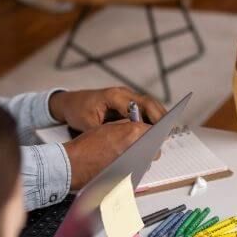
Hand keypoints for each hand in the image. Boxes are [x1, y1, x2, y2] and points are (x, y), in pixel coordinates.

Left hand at [49, 87, 167, 131]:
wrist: (68, 102)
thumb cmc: (77, 110)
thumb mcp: (89, 124)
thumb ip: (108, 132)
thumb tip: (124, 143)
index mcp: (115, 95)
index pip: (141, 104)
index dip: (153, 116)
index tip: (161, 129)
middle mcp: (123, 93)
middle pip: (149, 102)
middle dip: (161, 117)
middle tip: (168, 133)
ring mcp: (125, 96)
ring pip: (148, 105)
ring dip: (158, 117)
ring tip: (164, 134)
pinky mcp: (125, 102)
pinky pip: (142, 108)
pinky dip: (150, 118)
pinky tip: (153, 131)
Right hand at [63, 120, 151, 188]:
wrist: (74, 165)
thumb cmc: (85, 147)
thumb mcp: (106, 128)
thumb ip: (124, 127)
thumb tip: (136, 127)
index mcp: (131, 134)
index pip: (152, 130)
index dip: (150, 131)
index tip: (148, 132)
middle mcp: (136, 149)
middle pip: (154, 148)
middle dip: (150, 146)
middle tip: (140, 144)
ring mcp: (134, 165)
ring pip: (147, 161)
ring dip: (142, 158)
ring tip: (129, 155)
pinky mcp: (129, 177)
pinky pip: (138, 171)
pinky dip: (134, 168)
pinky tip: (124, 164)